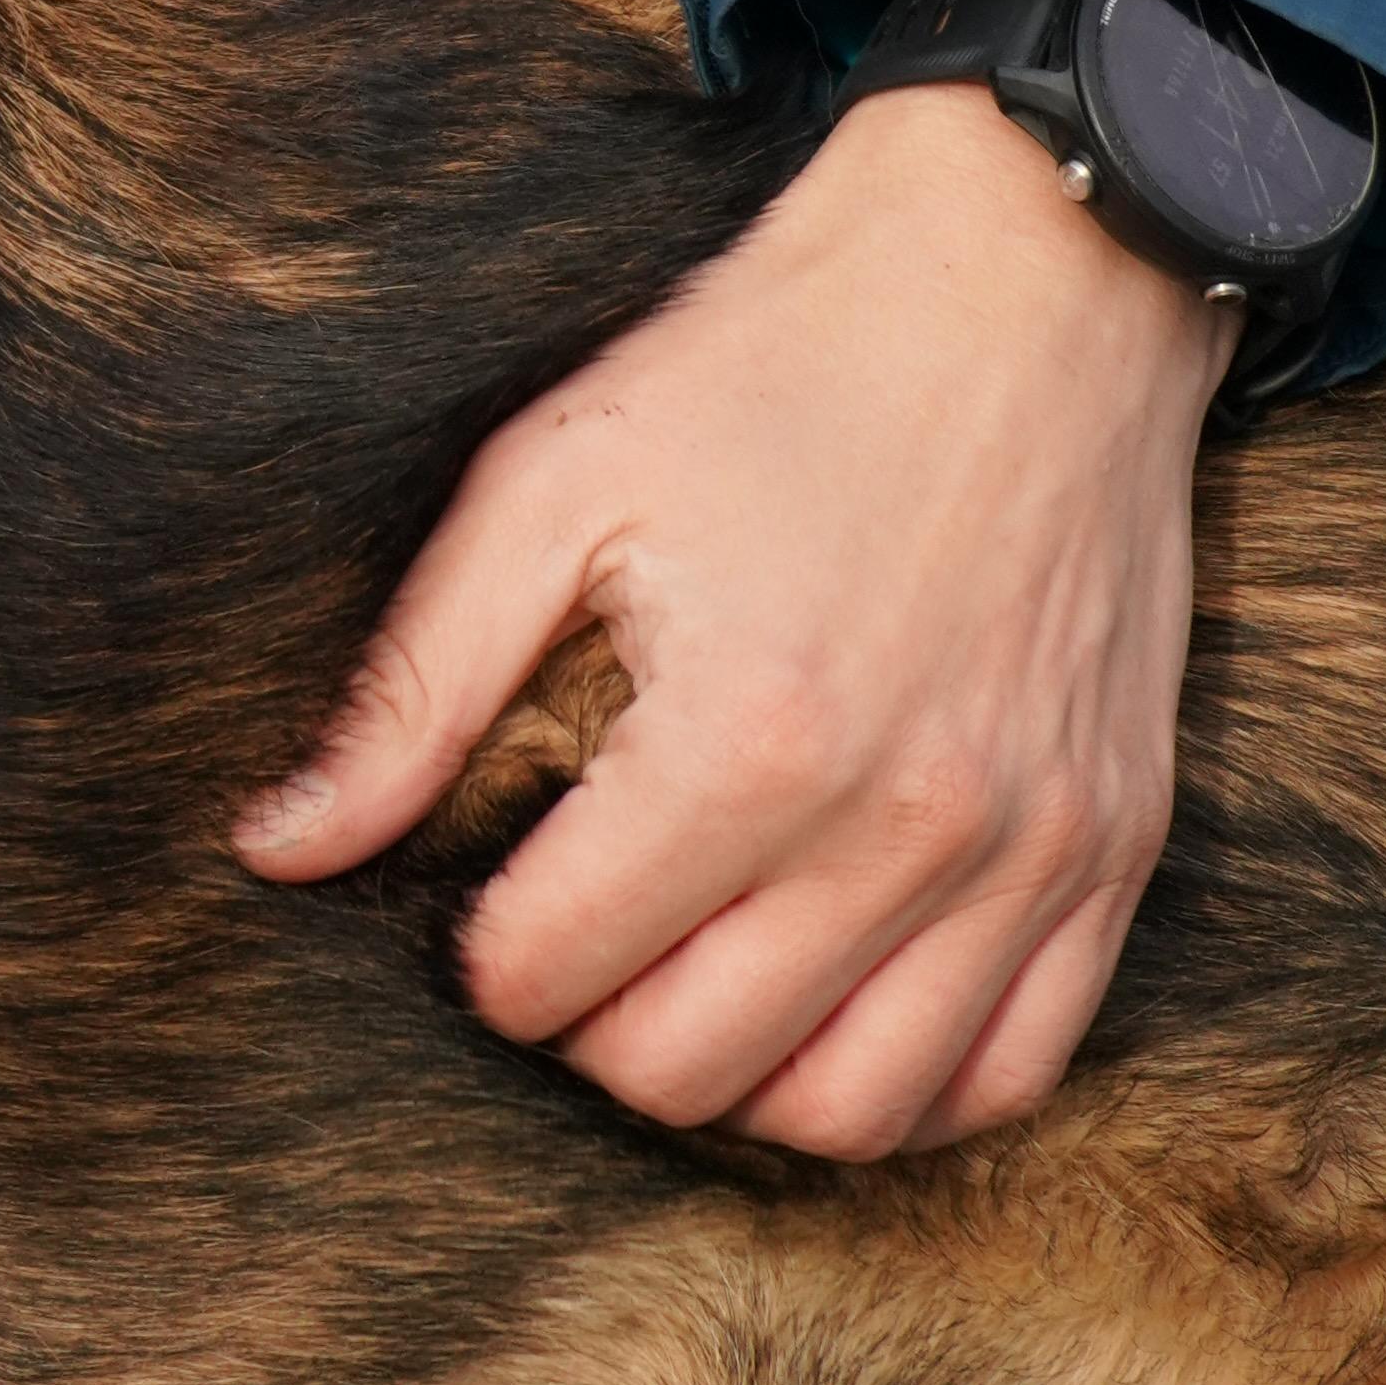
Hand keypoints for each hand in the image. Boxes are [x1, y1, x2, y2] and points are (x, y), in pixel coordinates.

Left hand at [231, 82, 1235, 1156]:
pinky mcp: (1112, 845)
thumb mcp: (551, 486)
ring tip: (688, 979)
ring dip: (740, 1078)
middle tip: (574, 934)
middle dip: (591, 1026)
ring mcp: (1029, 850)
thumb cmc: (772, 367)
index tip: (485, 892)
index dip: (482, 955)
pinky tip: (826, 1006)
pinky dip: (905, 1083)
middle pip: (688, 1071)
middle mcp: (904, 822)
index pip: (549, 976)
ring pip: (851, 1111)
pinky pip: (1010, 1070)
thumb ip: (411, 689)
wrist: (1030, 273)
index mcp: (748, 739)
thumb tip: (273, 849)